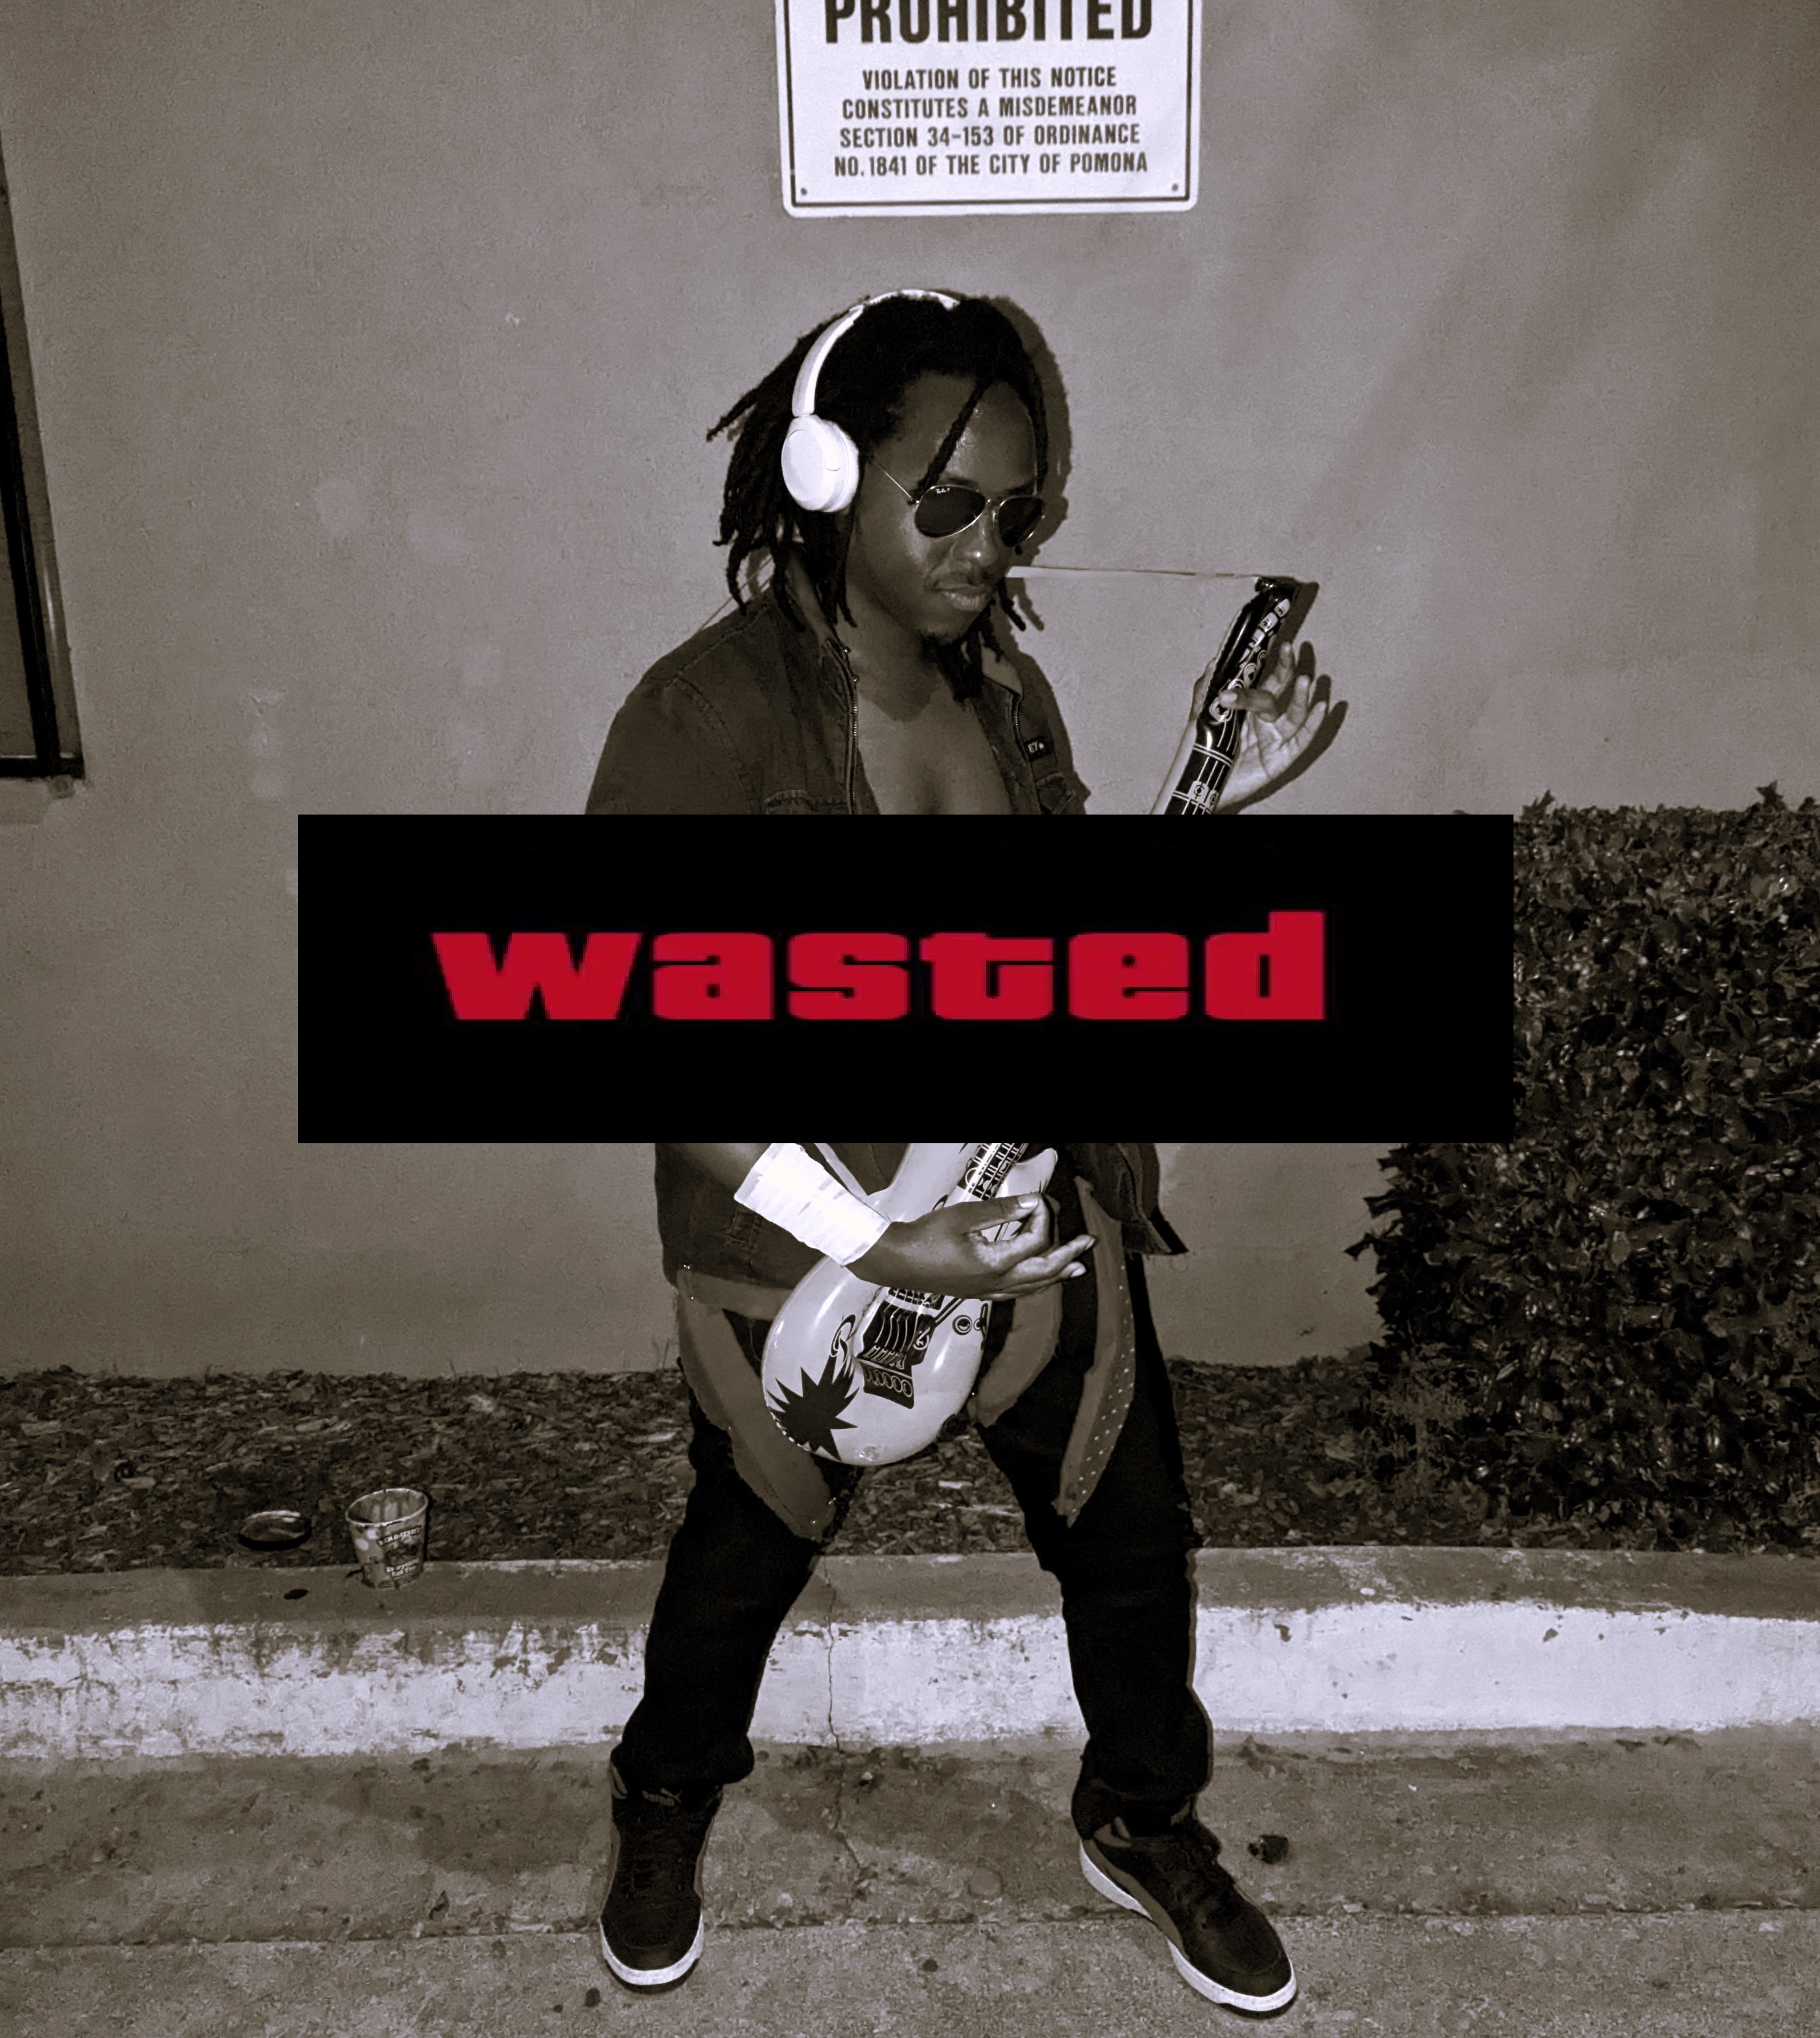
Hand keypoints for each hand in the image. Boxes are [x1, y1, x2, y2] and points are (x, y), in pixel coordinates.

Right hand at [849, 1194, 1093, 1299]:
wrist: (895, 1261)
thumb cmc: (923, 1238)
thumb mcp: (964, 1217)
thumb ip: (1001, 1210)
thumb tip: (1032, 1203)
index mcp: (994, 1263)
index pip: (1034, 1240)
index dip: (1042, 1217)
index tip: (1038, 1200)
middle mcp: (995, 1282)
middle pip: (1044, 1271)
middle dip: (1068, 1255)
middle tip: (1087, 1243)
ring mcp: (987, 1290)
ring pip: (1034, 1287)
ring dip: (1057, 1275)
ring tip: (1076, 1268)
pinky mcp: (978, 1292)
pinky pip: (1016, 1292)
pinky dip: (1035, 1285)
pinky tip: (1038, 1282)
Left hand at [1193, 638, 1335, 810]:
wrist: (1203, 785)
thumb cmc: (1204, 751)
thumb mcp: (1202, 716)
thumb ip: (1207, 689)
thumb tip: (1217, 661)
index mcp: (1245, 705)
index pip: (1260, 676)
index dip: (1268, 659)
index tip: (1273, 639)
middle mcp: (1263, 717)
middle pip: (1279, 688)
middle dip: (1285, 668)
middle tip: (1289, 648)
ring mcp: (1274, 736)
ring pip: (1293, 712)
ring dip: (1300, 696)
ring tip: (1305, 680)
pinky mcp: (1282, 757)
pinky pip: (1301, 739)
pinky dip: (1312, 723)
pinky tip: (1322, 706)